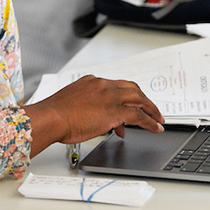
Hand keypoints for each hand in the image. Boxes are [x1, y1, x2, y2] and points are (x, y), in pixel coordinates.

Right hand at [23, 75, 164, 156]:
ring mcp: (110, 96)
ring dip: (151, 109)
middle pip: (132, 88)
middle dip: (144, 100)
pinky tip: (155, 128)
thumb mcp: (71, 105)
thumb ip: (87, 109)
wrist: (51, 117)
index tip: (129, 108)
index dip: (125, 98)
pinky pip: (140, 115)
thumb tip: (97, 120)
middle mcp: (103, 85)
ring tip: (158, 119)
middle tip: (151, 110)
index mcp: (91, 82)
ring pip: (139, 99)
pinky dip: (150, 121)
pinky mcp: (115, 110)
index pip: (116, 87)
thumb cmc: (55, 115)